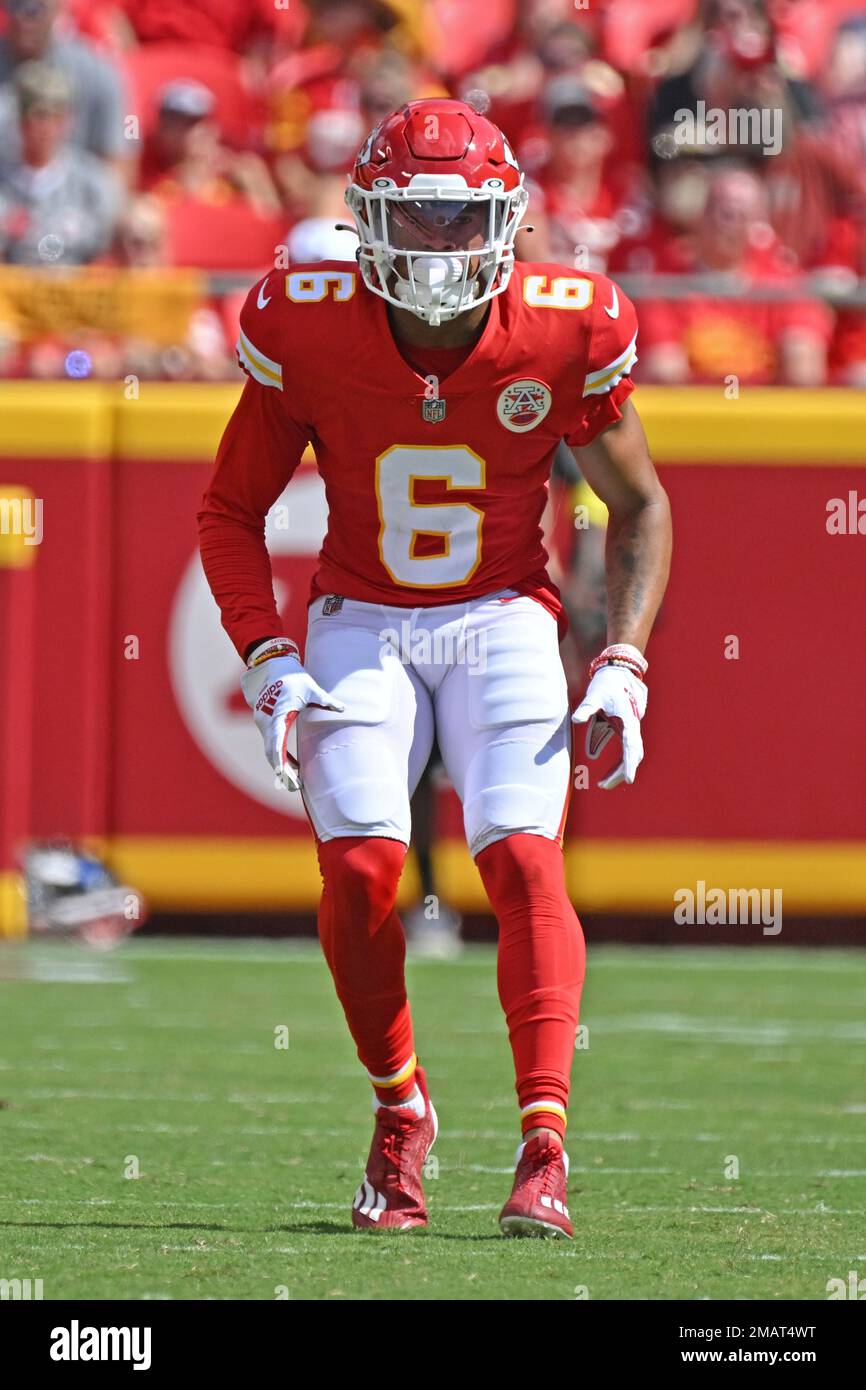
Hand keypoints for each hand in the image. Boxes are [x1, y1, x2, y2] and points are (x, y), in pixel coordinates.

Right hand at [241, 639, 343, 791]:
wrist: (271, 664)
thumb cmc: (291, 676)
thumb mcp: (310, 687)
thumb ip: (324, 699)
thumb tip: (342, 708)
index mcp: (277, 715)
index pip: (274, 742)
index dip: (278, 759)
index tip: (281, 773)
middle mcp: (267, 722)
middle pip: (271, 752)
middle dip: (281, 771)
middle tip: (294, 788)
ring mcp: (265, 723)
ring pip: (271, 750)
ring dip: (282, 765)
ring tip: (296, 783)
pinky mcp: (267, 723)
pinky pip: (273, 744)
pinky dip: (282, 756)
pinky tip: (294, 766)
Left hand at [572, 663, 646, 789]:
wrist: (619, 667)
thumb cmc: (608, 681)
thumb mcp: (595, 694)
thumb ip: (587, 708)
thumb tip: (576, 720)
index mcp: (629, 720)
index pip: (631, 747)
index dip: (630, 764)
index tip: (629, 780)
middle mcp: (633, 724)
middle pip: (632, 754)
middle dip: (620, 772)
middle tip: (604, 786)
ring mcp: (629, 724)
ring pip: (626, 750)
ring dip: (615, 766)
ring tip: (601, 782)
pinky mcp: (623, 722)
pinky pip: (618, 740)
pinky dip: (607, 747)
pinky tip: (593, 754)